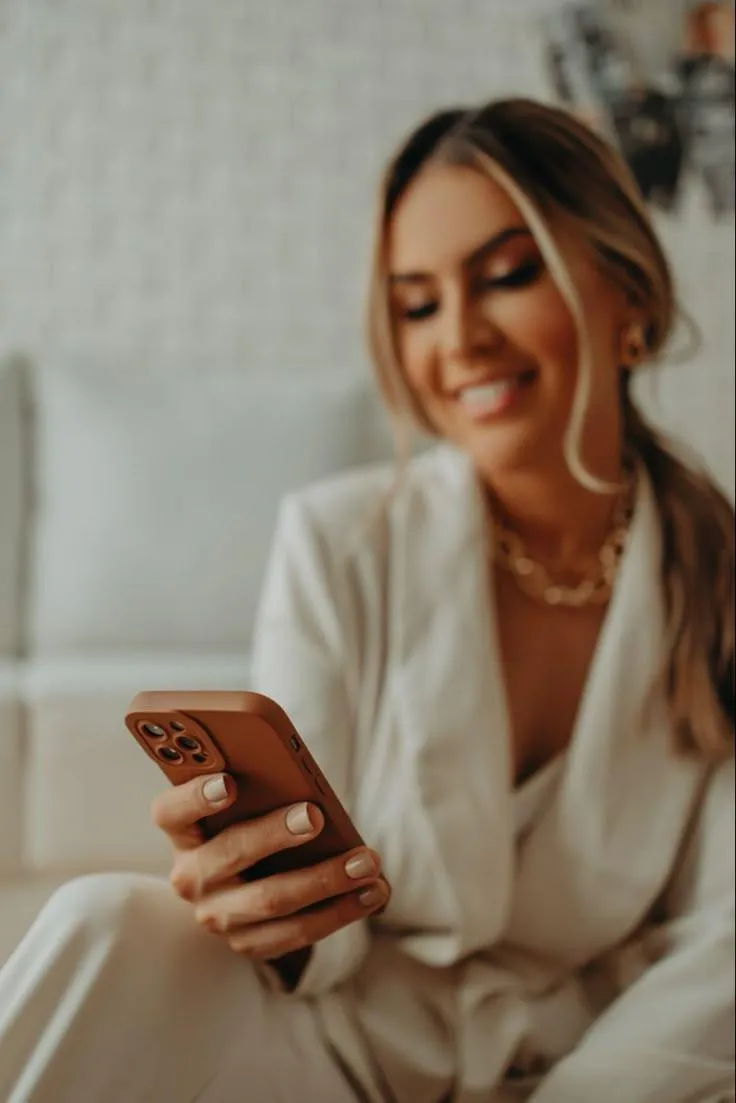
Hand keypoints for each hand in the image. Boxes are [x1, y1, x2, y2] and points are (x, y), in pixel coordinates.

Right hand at [151, 773, 389, 964]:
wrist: (248, 880)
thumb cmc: (252, 819)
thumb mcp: (244, 801)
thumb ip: (258, 786)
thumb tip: (301, 780)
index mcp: (183, 831)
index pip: (170, 812)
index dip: (194, 797)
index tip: (227, 782)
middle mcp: (191, 876)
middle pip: (230, 854)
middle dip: (276, 834)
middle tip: (316, 815)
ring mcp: (217, 915)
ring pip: (271, 900)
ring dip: (326, 880)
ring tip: (368, 862)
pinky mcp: (248, 943)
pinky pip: (296, 932)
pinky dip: (341, 911)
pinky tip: (374, 891)